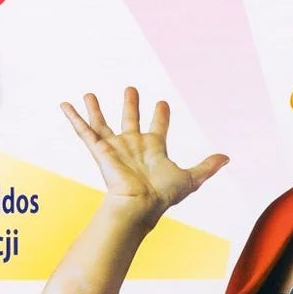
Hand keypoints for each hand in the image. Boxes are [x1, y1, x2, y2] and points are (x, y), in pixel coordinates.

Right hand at [60, 88, 226, 219]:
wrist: (138, 204)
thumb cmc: (162, 195)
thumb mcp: (191, 178)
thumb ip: (207, 167)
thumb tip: (228, 158)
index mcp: (152, 149)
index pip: (157, 127)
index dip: (161, 115)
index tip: (162, 103)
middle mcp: (132, 147)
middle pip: (130, 120)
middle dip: (131, 105)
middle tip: (131, 90)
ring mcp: (115, 148)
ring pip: (102, 124)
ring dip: (96, 109)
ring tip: (90, 94)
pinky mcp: (99, 150)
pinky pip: (83, 131)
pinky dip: (73, 117)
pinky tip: (65, 104)